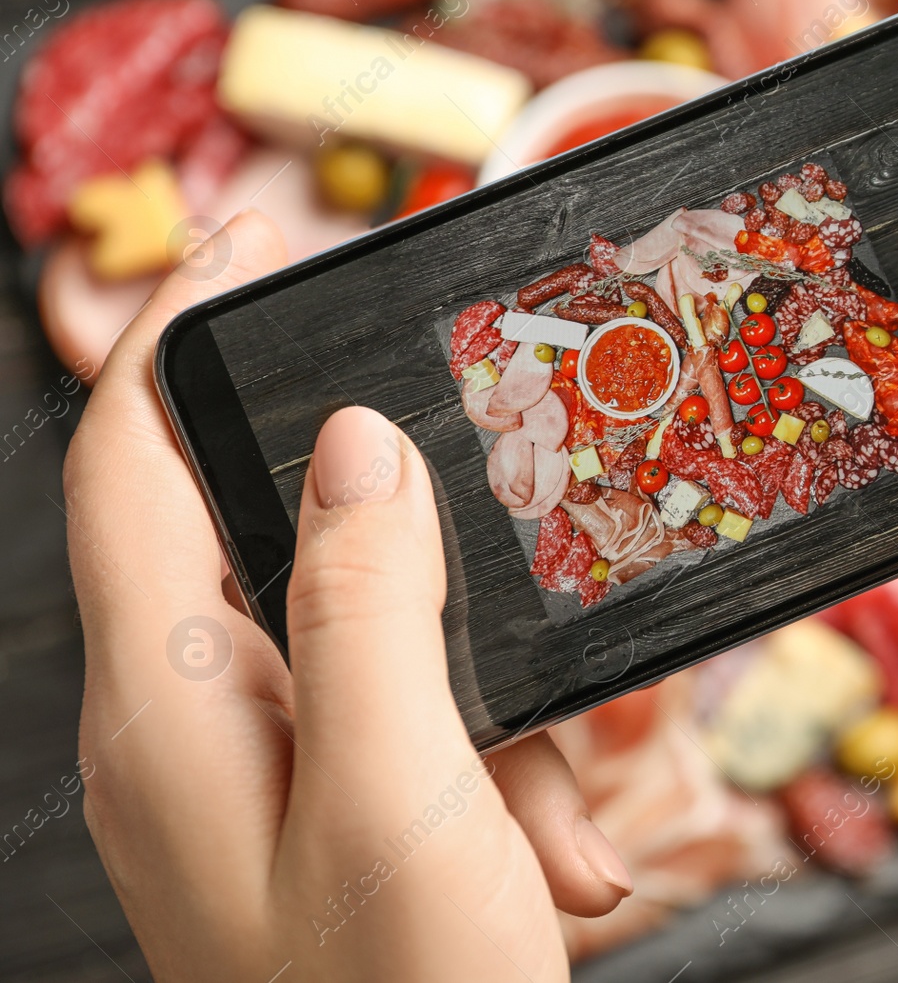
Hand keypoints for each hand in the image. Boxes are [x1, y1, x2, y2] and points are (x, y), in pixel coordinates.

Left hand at [66, 210, 628, 981]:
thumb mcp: (401, 786)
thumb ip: (366, 600)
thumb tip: (352, 445)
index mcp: (165, 704)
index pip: (128, 460)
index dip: (175, 328)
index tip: (260, 232)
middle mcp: (191, 728)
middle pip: (289, 551)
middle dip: (424, 567)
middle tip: (515, 581)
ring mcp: (263, 780)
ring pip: (383, 654)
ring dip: (496, 714)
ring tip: (561, 832)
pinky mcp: (328, 821)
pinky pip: (418, 739)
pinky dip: (501, 782)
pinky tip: (562, 873)